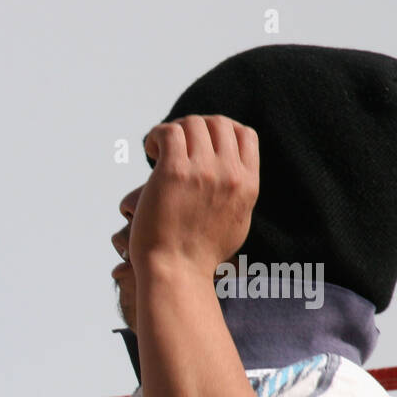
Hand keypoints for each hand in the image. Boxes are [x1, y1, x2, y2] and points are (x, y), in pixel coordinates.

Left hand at [129, 115, 258, 276]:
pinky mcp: (173, 172)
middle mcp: (229, 173)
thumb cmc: (199, 254)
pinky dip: (157, 135)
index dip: (222, 132)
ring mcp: (202, 171)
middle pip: (218, 124)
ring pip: (192, 124)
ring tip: (159, 150)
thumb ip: (238, 193)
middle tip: (176, 144)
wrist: (177, 272)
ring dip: (174, 130)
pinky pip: (168, 132)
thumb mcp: (236, 221)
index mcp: (247, 184)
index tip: (202, 144)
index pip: (245, 135)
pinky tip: (149, 151)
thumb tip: (235, 173)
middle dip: (196, 127)